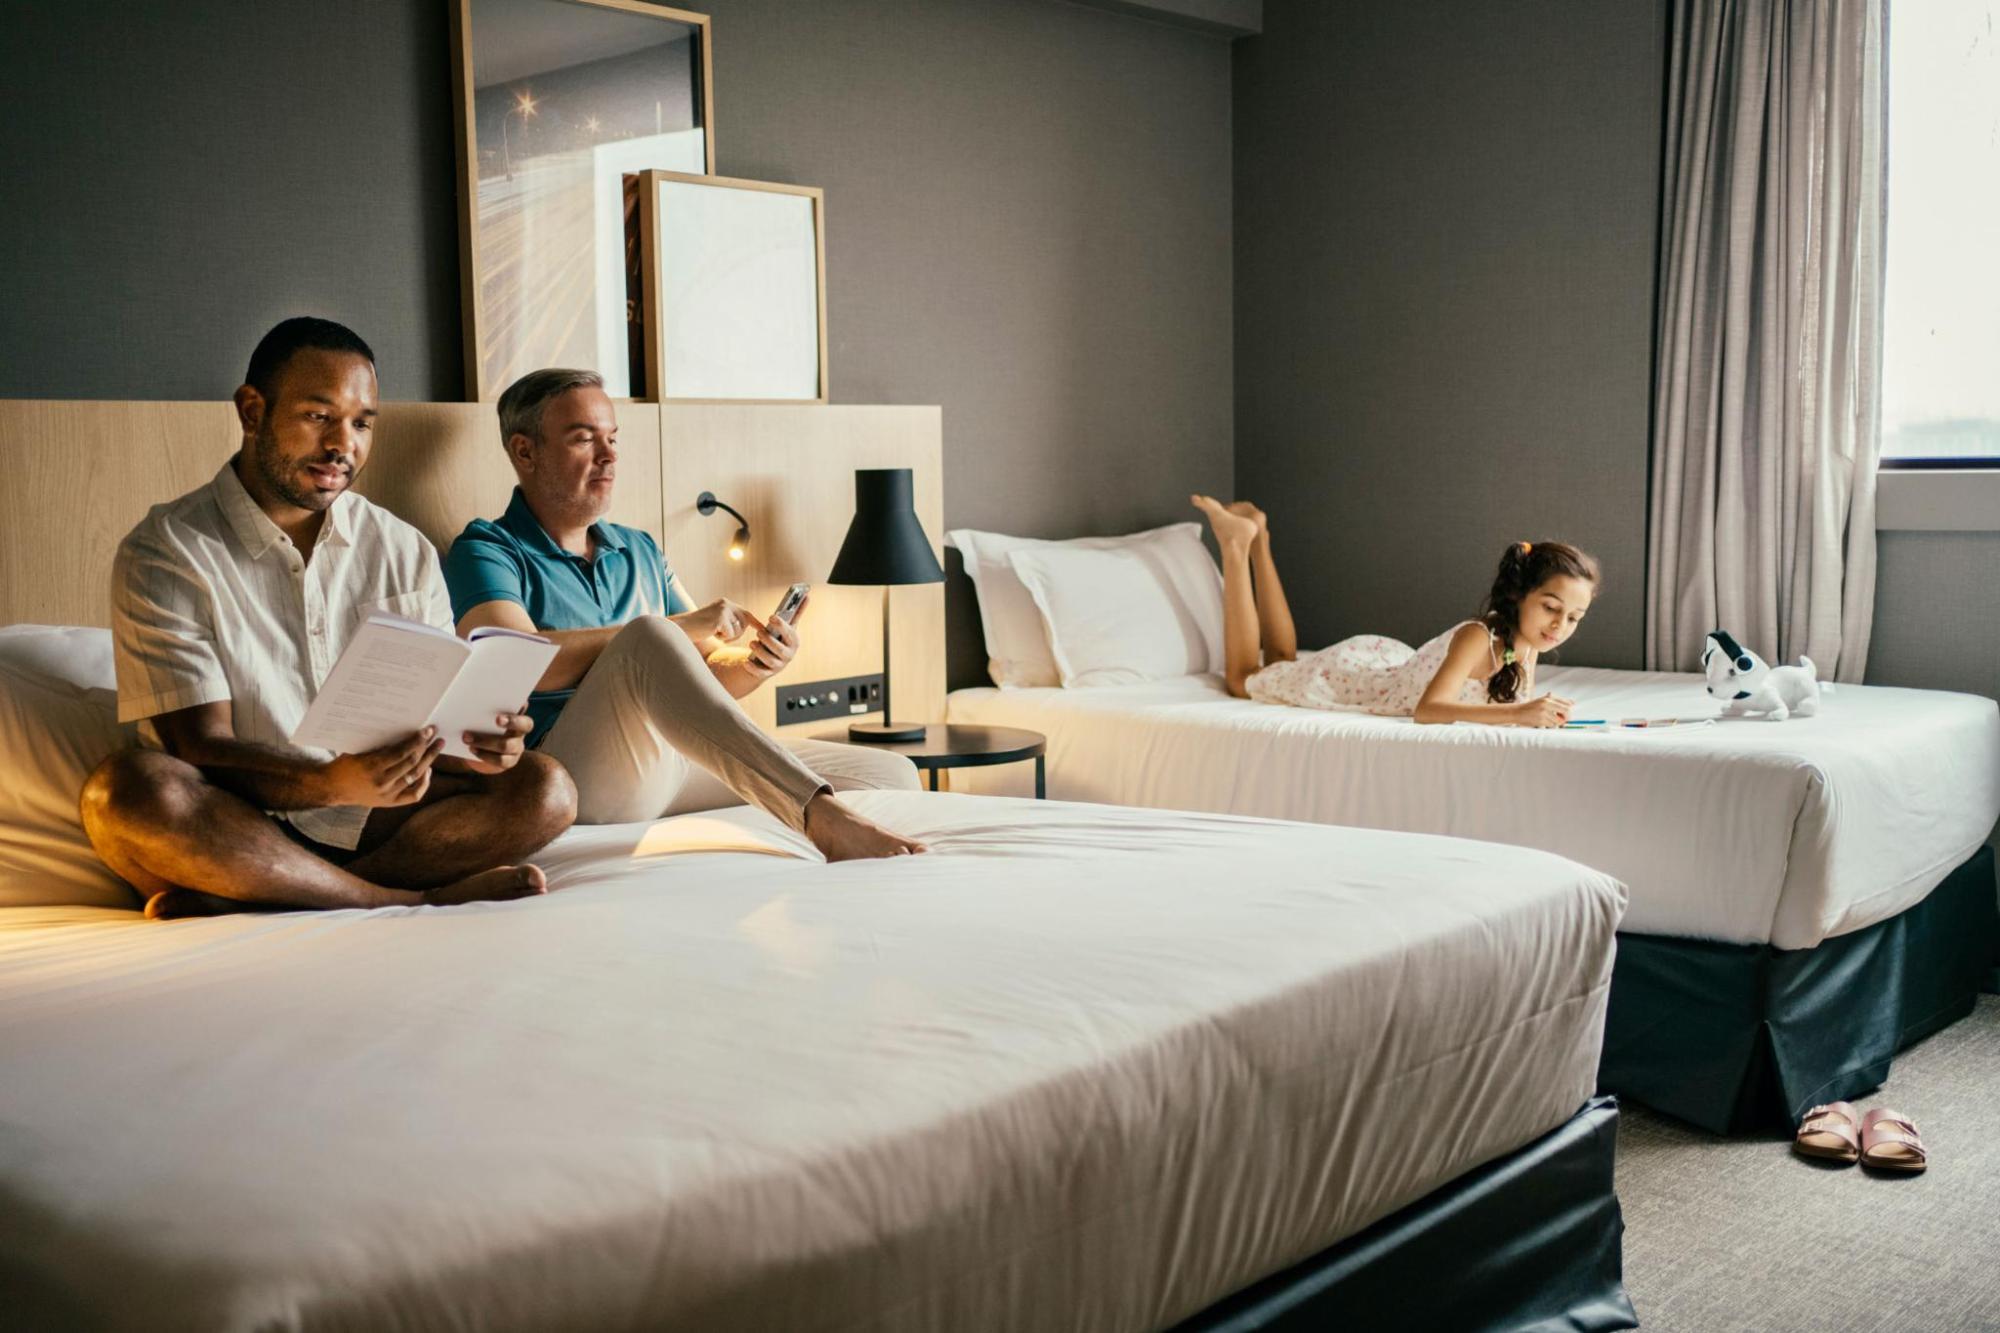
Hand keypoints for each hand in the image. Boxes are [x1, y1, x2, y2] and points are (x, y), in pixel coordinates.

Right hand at [320, 728, 442, 806]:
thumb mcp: (358, 749)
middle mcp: (382, 782)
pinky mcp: (389, 802)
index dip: (417, 741)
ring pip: (415, 776)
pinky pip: (414, 795)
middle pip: (411, 763)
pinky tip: (428, 770)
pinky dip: (424, 783)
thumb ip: (380, 744)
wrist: (331, 787)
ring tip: (437, 746)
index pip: (402, 752)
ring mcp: (387, 794)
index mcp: (372, 766)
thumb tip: (404, 729)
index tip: (427, 730)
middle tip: (435, 734)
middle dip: (426, 747)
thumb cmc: (345, 763)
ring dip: (429, 760)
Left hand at [453, 712, 533, 774]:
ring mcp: (516, 748)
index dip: (519, 714)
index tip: (506, 710)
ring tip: (467, 737)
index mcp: (517, 718)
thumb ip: (484, 709)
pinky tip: (472, 749)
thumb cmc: (481, 726)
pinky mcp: (509, 761)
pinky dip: (484, 755)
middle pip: (524, 727)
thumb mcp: (483, 717)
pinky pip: (500, 760)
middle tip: (497, 719)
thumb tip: (470, 698)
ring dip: (485, 741)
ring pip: (507, 745)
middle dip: (512, 722)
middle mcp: (520, 733)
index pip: (525, 717)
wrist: (480, 750)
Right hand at [675, 598, 751, 642]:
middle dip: (735, 634)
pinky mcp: (720, 618)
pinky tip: (711, 632)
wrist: (681, 628)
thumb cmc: (698, 629)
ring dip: (727, 637)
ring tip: (713, 632)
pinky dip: (722, 638)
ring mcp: (724, 610)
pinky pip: (730, 634)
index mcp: (726, 603)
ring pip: (738, 630)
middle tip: (719, 634)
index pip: (746, 613)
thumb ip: (729, 622)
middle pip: (744, 624)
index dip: (756, 623)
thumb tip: (744, 627)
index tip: (765, 630)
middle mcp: (726, 604)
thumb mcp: (716, 622)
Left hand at [741, 609, 799, 679]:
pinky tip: (746, 662)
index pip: (789, 634)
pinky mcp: (767, 673)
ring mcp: (778, 666)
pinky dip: (753, 668)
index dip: (781, 625)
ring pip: (770, 660)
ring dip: (760, 651)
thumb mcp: (787, 627)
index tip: (771, 617)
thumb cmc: (780, 638)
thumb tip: (807, 595)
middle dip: (768, 640)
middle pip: (779, 650)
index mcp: (794, 642)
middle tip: (758, 632)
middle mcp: (788, 655)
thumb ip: (796, 613)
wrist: (772, 658)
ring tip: (751, 643)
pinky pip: (760, 673)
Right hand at [1511, 693, 1573, 727]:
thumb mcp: (1543, 701)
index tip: (1566, 714)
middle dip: (1566, 717)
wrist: (1516, 712)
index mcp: (1548, 698)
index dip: (1569, 711)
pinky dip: (1550, 725)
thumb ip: (1557, 701)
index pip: (1567, 704)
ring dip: (1556, 723)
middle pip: (1566, 711)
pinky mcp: (1541, 720)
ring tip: (1548, 720)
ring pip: (1559, 720)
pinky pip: (1552, 725)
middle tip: (1562, 720)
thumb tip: (1573, 703)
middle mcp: (1547, 704)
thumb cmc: (1531, 707)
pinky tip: (1543, 722)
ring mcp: (1544, 712)